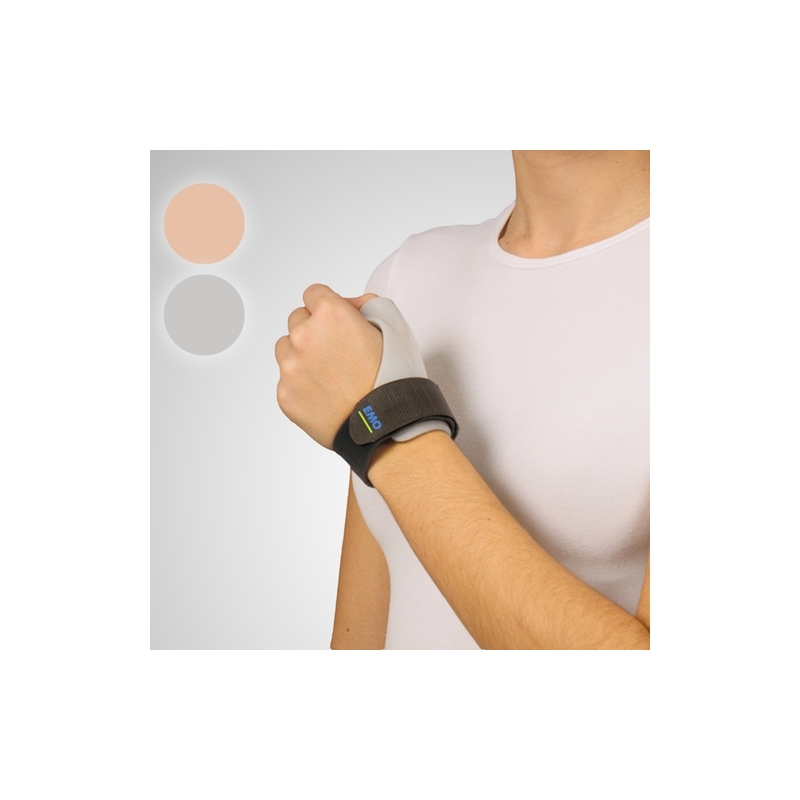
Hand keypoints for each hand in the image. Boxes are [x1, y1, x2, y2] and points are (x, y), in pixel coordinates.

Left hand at [275, 284, 381, 448]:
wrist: (386, 424)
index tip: (335, 321)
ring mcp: (291, 367)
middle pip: (297, 320)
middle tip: (337, 352)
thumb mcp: (391, 327)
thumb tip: (348, 304)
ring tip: (330, 375)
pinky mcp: (285, 394)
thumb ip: (365, 305)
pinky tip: (326, 394)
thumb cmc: (392, 379)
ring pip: (286, 349)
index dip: (327, 307)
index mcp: (330, 313)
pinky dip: (302, 386)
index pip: (313, 293)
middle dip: (314, 331)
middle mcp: (304, 336)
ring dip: (302, 356)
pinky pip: (287, 381)